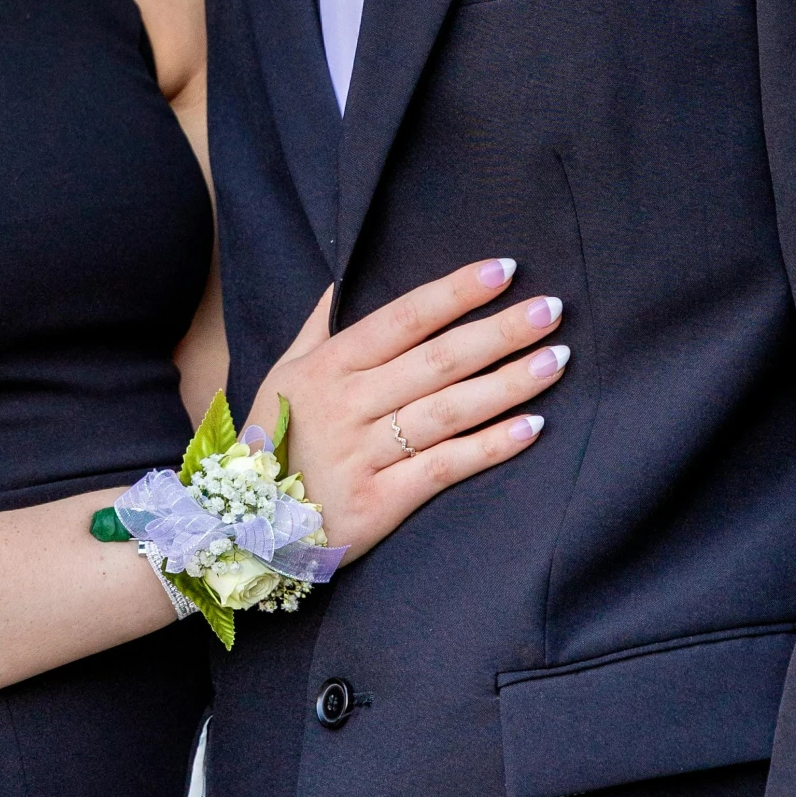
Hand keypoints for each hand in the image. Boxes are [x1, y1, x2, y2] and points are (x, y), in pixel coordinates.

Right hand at [254, 260, 566, 562]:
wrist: (239, 527)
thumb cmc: (271, 438)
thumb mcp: (283, 372)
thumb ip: (319, 324)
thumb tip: (346, 274)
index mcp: (329, 366)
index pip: (403, 318)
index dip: (454, 292)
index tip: (504, 269)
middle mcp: (348, 405)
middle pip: (437, 361)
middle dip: (499, 332)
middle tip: (552, 310)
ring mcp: (363, 455)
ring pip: (446, 412)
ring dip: (507, 384)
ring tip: (556, 361)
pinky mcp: (378, 503)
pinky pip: (443, 469)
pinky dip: (489, 448)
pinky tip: (531, 428)